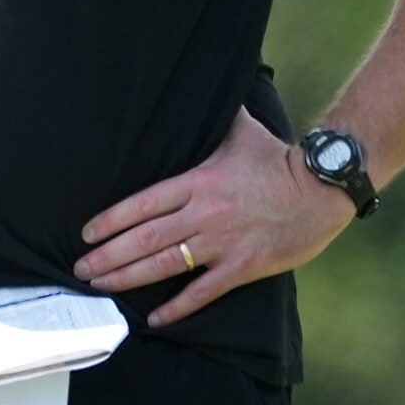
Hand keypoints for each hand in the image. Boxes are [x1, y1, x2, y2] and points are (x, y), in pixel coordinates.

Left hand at [73, 107, 354, 325]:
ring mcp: (223, 243)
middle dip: (108, 256)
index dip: (110, 221)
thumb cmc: (278, 159)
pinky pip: (203, 291)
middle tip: (80, 269)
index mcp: (197, 182)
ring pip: (165, 265)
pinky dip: (177, 307)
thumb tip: (193, 85)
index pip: (141, 204)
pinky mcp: (244, 266)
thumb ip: (212, 117)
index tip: (86, 234)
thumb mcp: (240, 131)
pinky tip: (154, 319)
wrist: (323, 189)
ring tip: (101, 287)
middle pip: (144, 238)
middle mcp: (204, 214)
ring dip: (129, 278)